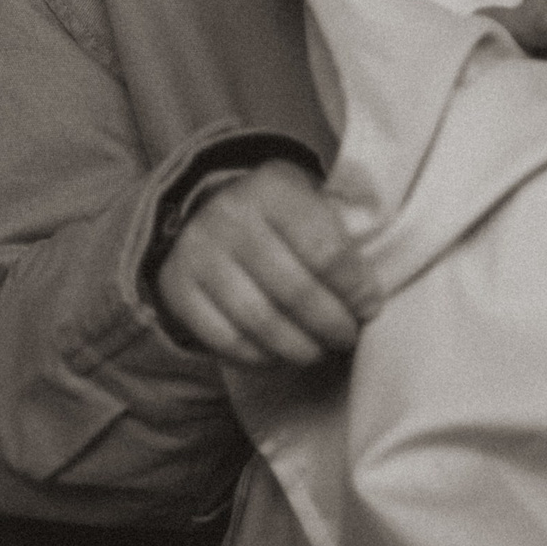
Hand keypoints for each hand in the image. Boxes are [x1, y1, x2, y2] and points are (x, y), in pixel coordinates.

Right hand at [155, 161, 359, 369]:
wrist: (207, 207)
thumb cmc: (279, 217)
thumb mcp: (310, 202)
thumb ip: (340, 238)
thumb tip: (368, 300)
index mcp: (274, 187)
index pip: (326, 251)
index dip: (355, 289)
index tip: (369, 307)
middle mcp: (231, 215)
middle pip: (295, 292)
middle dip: (332, 325)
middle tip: (346, 336)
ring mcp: (199, 252)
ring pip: (261, 323)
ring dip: (300, 348)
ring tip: (318, 351)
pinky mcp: (177, 286)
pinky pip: (226, 340)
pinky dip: (260, 357)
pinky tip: (279, 355)